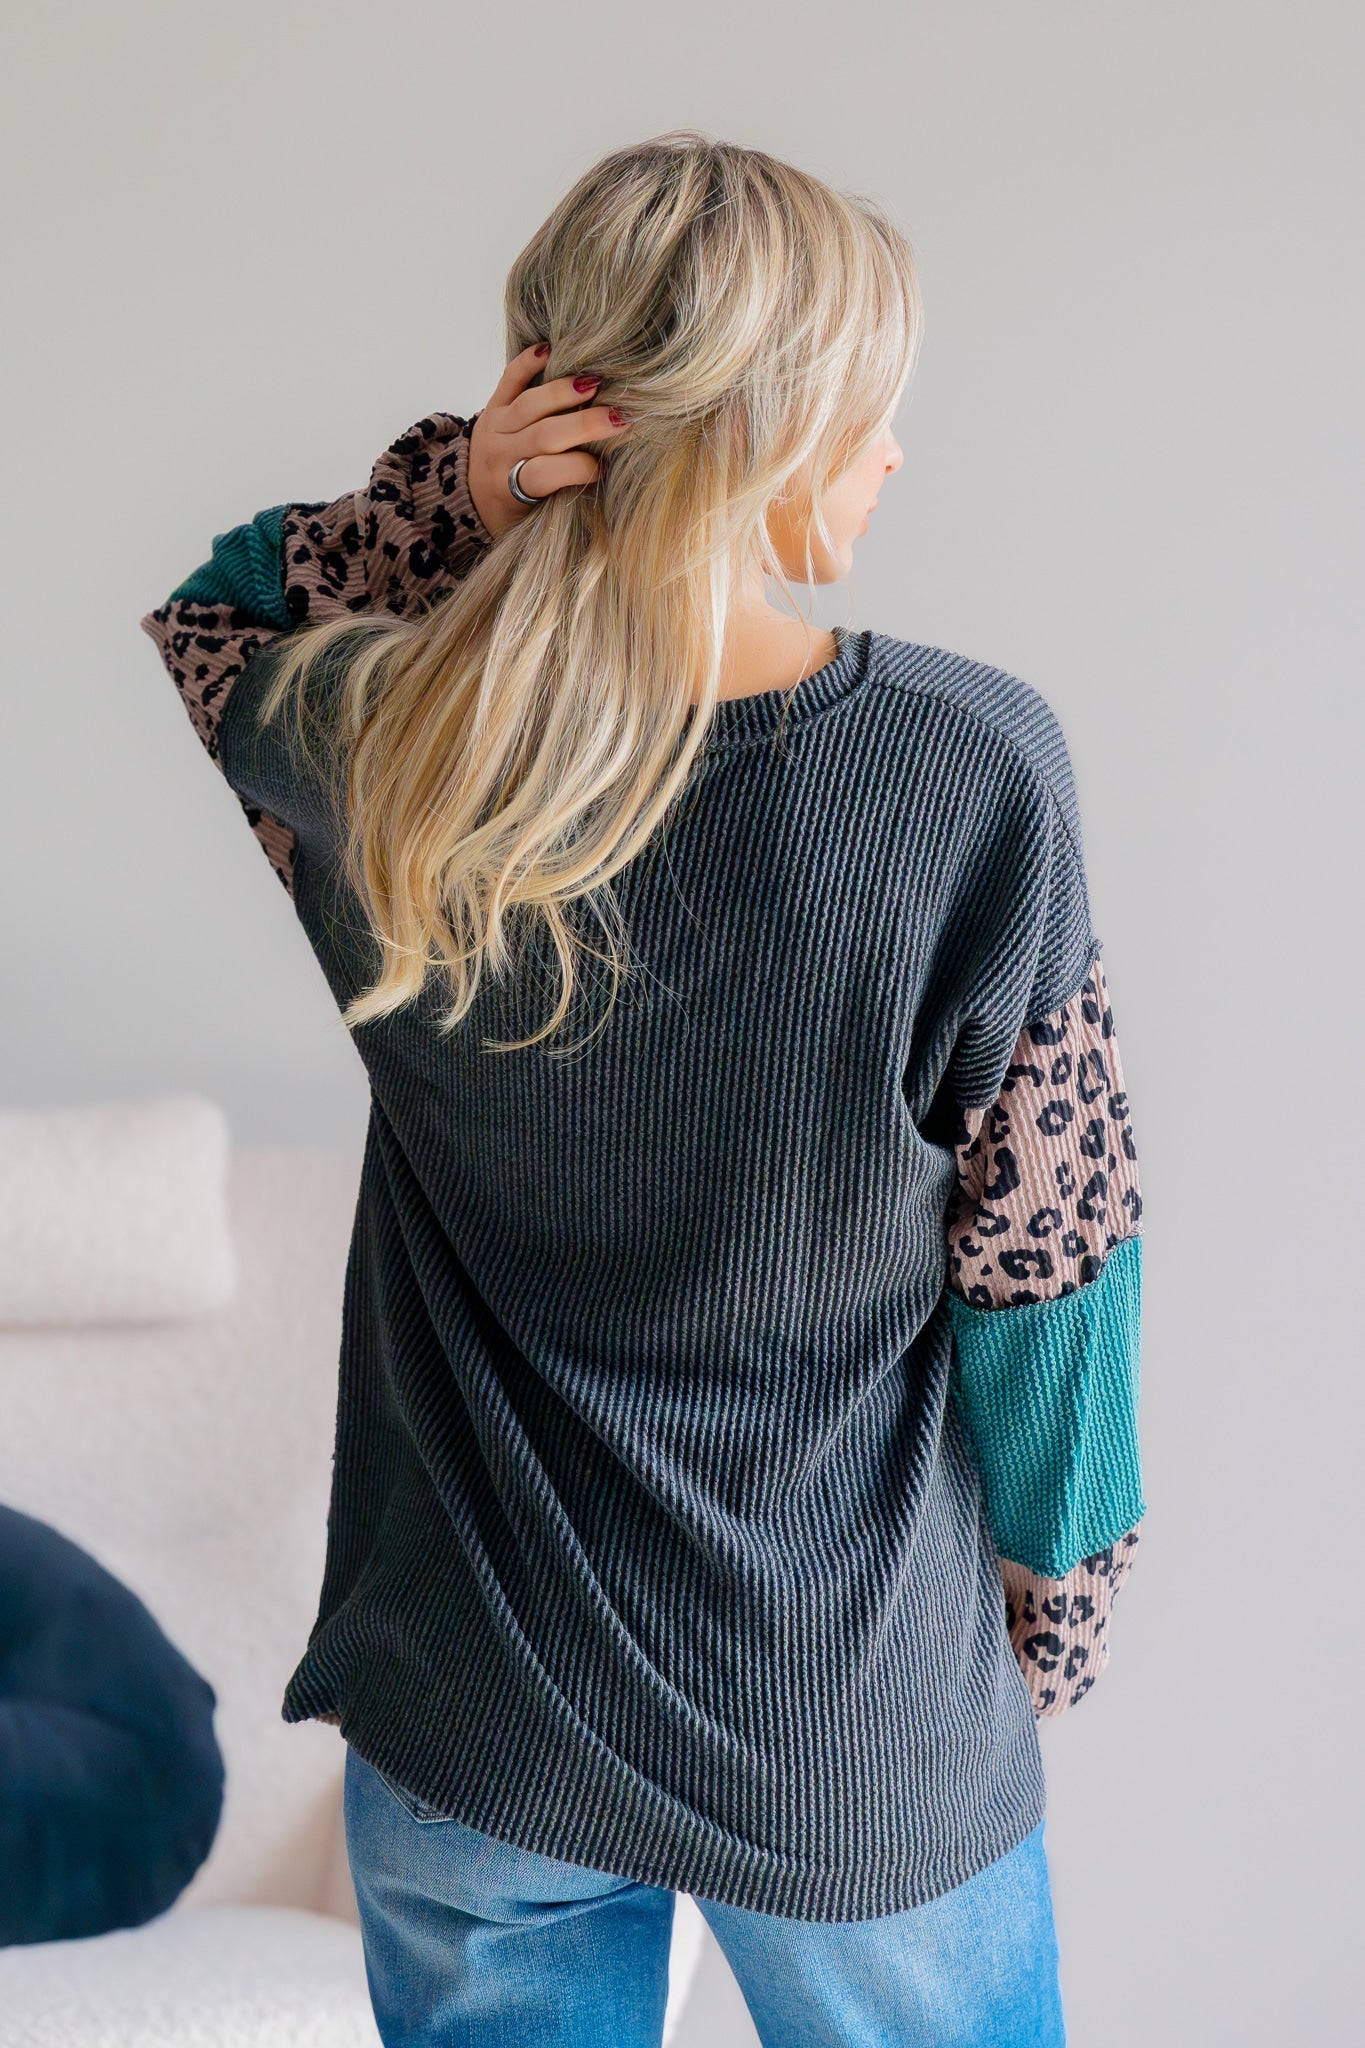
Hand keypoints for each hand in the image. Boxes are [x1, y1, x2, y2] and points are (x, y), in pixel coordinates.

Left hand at [468, 344, 629, 537]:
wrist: (467, 495)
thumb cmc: (511, 510)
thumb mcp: (533, 516)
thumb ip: (561, 495)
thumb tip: (606, 473)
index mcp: (511, 488)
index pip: (548, 473)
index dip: (580, 468)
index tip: (607, 467)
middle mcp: (501, 454)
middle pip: (545, 434)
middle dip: (585, 425)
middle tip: (619, 418)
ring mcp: (495, 426)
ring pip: (530, 403)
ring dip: (563, 392)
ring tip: (594, 384)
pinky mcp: (493, 405)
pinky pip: (509, 378)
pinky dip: (528, 361)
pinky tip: (551, 349)